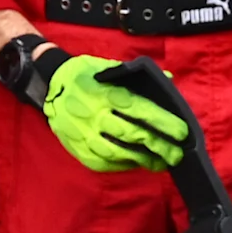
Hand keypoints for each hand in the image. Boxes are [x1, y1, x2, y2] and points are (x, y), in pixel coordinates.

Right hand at [42, 55, 191, 171]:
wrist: (49, 85)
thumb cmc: (85, 75)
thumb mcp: (109, 68)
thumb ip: (139, 78)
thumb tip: (169, 81)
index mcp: (106, 93)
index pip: (140, 110)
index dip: (163, 123)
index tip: (182, 132)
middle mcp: (95, 115)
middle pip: (133, 135)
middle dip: (159, 146)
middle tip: (177, 154)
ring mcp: (85, 135)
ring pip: (120, 153)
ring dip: (144, 160)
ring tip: (162, 162)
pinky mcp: (79, 150)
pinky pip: (106, 162)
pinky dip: (124, 164)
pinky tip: (138, 163)